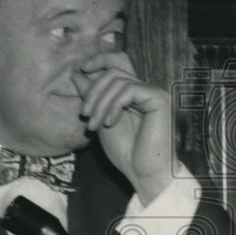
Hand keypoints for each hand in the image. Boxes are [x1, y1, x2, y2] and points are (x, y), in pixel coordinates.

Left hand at [72, 52, 176, 205]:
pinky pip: (128, 90)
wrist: (144, 173)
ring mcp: (153, 93)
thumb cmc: (126, 153)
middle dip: (93, 88)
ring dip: (99, 102)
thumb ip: (92, 97)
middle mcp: (145, 90)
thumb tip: (77, 73)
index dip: (99, 60)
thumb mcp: (101, 120)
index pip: (117, 63)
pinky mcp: (158, 99)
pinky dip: (113, 105)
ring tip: (93, 126)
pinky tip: (109, 123)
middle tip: (84, 113)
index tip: (80, 70)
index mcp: (133, 94)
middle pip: (114, 69)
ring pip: (118, 80)